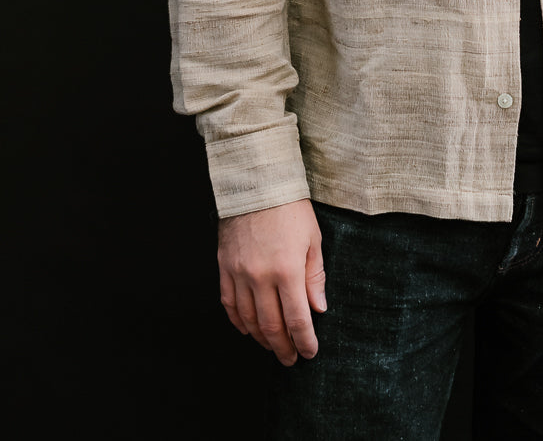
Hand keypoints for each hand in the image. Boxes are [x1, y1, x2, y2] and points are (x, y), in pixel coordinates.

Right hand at [217, 199, 325, 364]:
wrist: (257, 183)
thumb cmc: (290, 208)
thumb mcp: (313, 239)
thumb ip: (315, 277)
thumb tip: (318, 309)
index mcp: (288, 270)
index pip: (297, 319)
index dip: (304, 341)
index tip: (310, 352)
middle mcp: (261, 277)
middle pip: (271, 326)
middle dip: (283, 347)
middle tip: (291, 358)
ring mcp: (239, 273)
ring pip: (249, 320)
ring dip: (261, 339)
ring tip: (272, 346)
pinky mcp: (224, 267)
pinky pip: (229, 304)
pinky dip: (238, 321)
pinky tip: (248, 329)